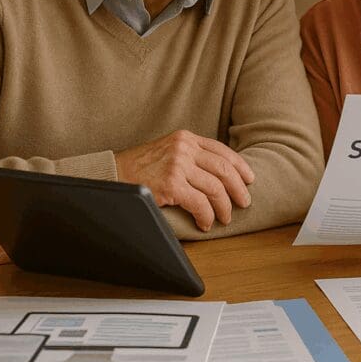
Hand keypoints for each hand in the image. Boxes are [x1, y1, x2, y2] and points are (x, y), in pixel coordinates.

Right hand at [114, 130, 254, 231]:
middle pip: (224, 170)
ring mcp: (177, 165)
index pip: (222, 151)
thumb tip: (219, 174)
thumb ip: (190, 155)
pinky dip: (206, 216)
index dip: (240, 166)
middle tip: (244, 203)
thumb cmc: (139, 167)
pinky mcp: (170, 185)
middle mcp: (184, 148)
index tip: (249, 179)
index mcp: (186, 138)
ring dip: (223, 207)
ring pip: (215, 188)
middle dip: (238, 189)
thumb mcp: (167, 151)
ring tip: (224, 219)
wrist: (111, 174)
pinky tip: (205, 223)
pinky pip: (200, 204)